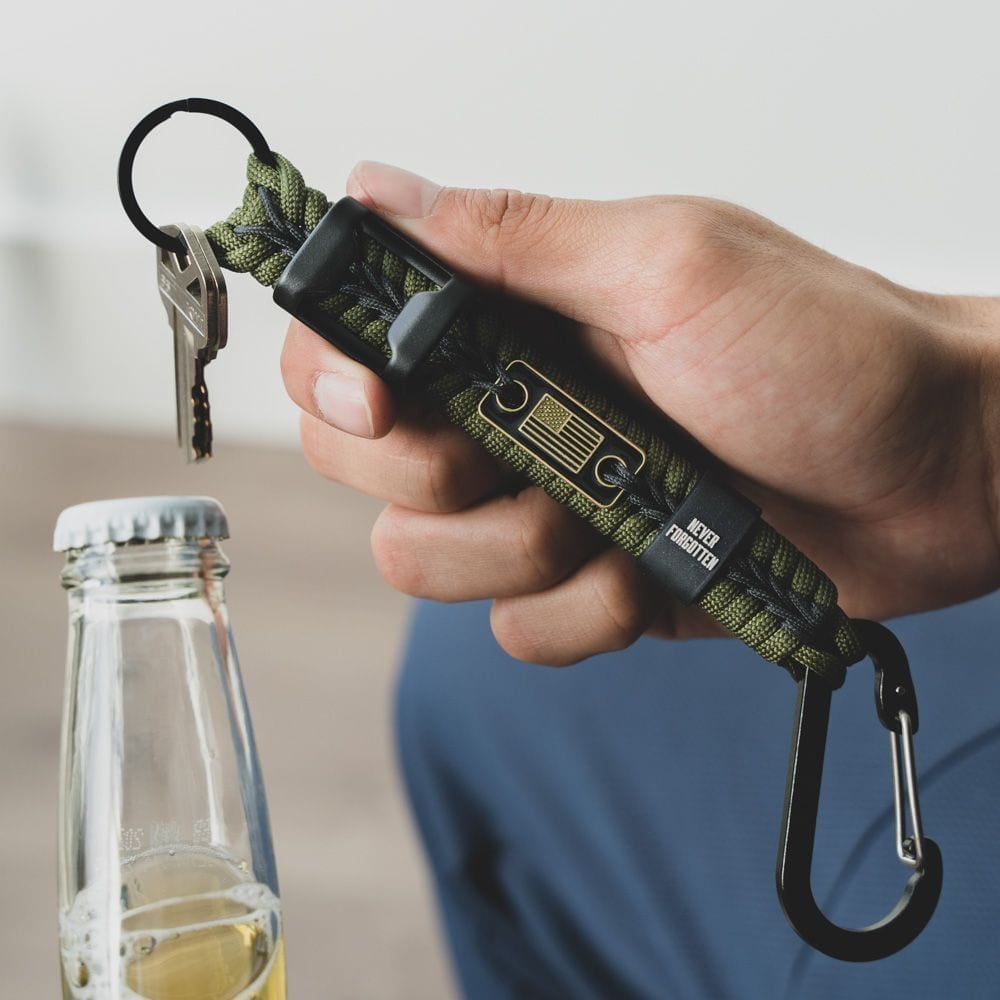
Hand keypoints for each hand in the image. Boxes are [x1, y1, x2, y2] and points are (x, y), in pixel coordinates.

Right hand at [281, 162, 999, 665]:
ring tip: (614, 516)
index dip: (334, 379)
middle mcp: (511, 410)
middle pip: (367, 469)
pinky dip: (581, 612)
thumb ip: (516, 240)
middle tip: (532, 454)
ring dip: (520, 552)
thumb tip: (380, 194)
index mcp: (514, 320)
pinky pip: (518, 630)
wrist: (936, 473)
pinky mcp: (585, 585)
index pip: (352, 344)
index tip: (381, 404)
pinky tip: (646, 573)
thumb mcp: (672, 266)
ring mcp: (544, 504)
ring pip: (426, 564)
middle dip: (438, 479)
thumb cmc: (832, 353)